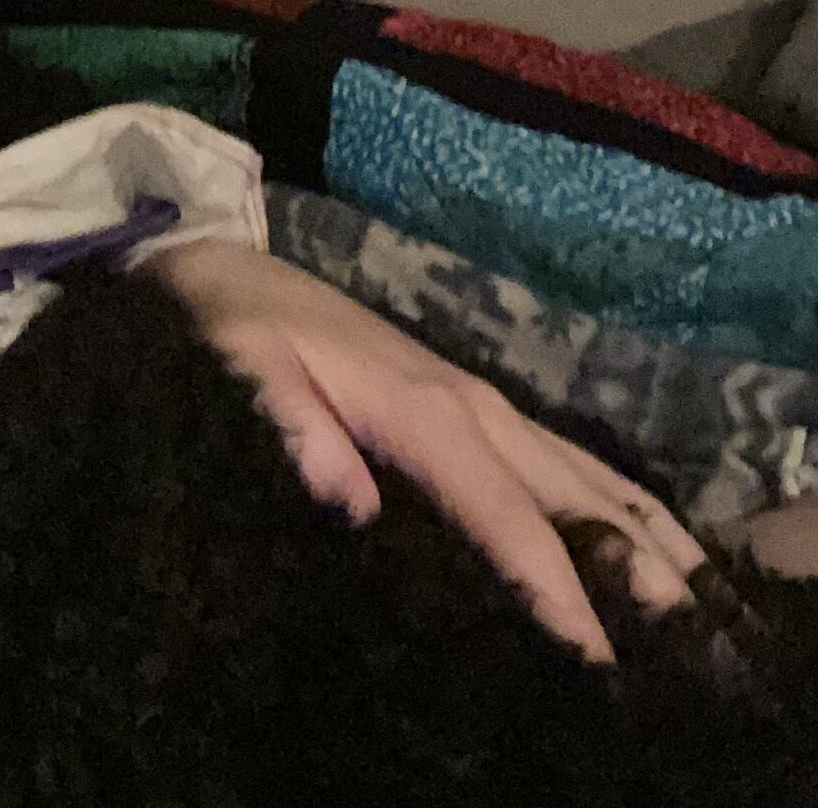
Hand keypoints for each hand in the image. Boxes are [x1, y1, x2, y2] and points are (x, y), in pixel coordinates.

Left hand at [148, 240, 704, 664]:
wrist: (230, 270)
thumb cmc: (234, 331)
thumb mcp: (243, 373)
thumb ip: (293, 430)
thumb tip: (350, 503)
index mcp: (423, 411)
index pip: (507, 515)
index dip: (555, 589)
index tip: (596, 656)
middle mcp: (473, 406)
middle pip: (572, 495)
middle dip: (631, 566)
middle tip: (683, 645)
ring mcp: (481, 401)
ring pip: (582, 472)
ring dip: (641, 532)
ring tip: (695, 603)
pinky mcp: (475, 403)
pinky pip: (564, 456)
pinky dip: (616, 499)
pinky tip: (647, 538)